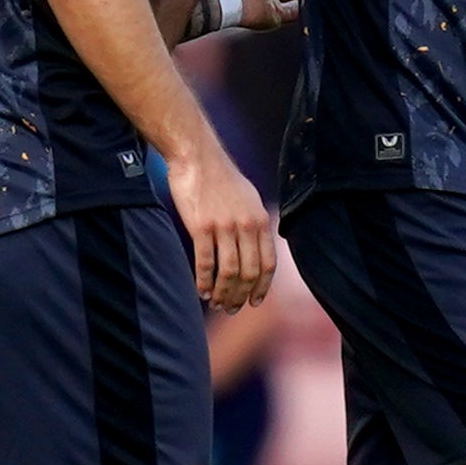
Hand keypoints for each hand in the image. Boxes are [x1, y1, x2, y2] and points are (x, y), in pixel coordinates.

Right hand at [166, 144, 276, 309]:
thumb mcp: (248, 198)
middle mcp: (246, 225)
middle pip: (249, 272)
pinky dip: (204, 281)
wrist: (197, 156)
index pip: (268, 264)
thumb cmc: (220, 178)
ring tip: (217, 304)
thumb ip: (254, 223)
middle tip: (232, 308)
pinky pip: (206, 262)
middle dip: (241, 295)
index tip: (254, 302)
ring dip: (223, 293)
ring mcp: (224, 226)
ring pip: (229, 272)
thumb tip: (258, 246)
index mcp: (260, 220)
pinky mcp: (201, 226)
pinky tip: (201, 291)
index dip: (262, 287)